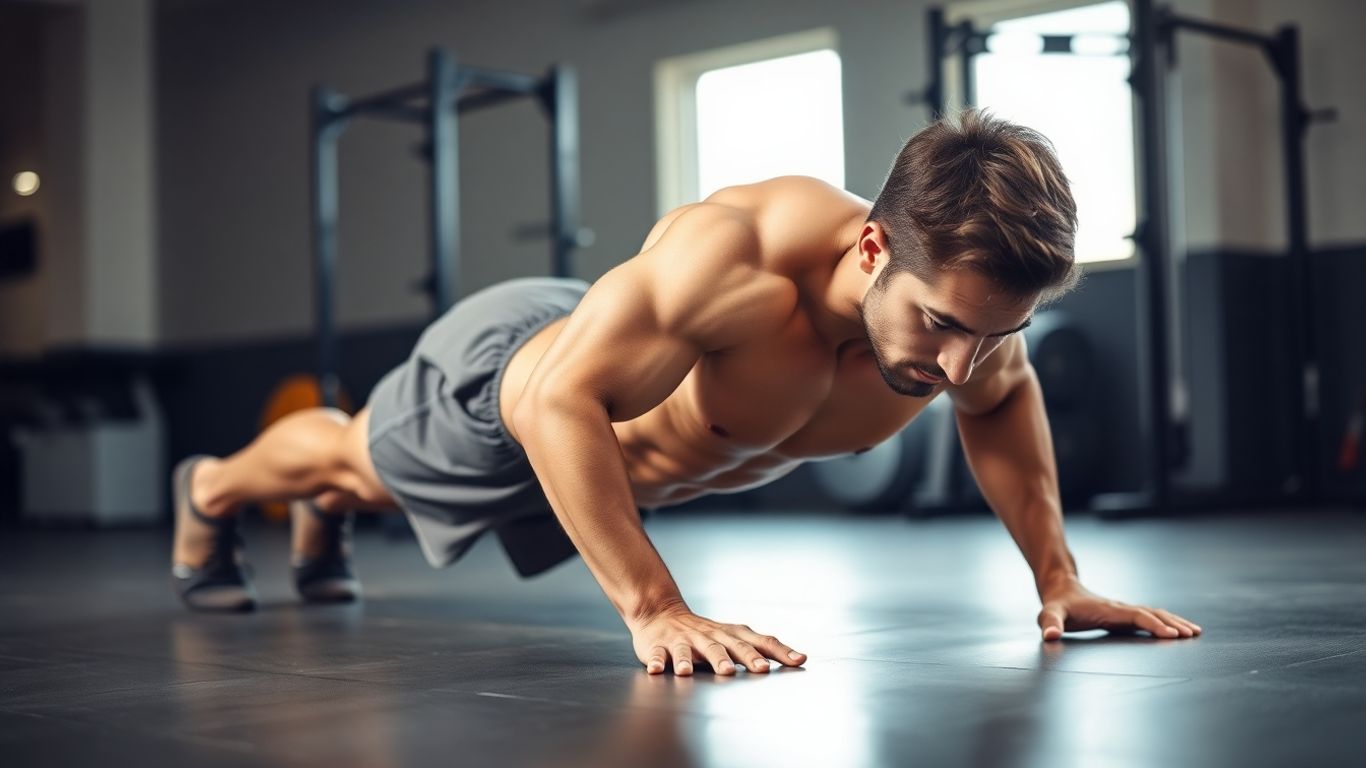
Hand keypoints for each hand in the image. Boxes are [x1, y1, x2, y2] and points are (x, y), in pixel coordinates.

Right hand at [629, 602, 806, 675]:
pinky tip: (659, 670)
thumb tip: (801, 658)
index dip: (779, 651)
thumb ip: (762, 649)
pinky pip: (659, 654)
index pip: (760, 641)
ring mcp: (683, 640)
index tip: (798, 661)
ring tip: (706, 671)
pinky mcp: (659, 645)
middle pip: (729, 646)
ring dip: (699, 660)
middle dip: (745, 657)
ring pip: (692, 650)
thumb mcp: (733, 637)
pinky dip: (658, 661)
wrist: (659, 612)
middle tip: (760, 669)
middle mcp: (709, 636)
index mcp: (730, 635)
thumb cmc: (705, 632)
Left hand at [1037, 579, 1202, 640]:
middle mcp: (1120, 608)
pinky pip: (1149, 618)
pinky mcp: (1123, 615)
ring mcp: (1123, 611)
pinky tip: (1177, 631)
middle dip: (1173, 623)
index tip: (1173, 635)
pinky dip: (1165, 623)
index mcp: (1108, 610)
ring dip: (1174, 621)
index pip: (1137, 617)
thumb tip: (1050, 636)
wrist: (1060, 588)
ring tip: (1195, 632)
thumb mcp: (1049, 613)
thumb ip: (1049, 624)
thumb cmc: (1057, 604)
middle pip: (1153, 613)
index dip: (1154, 625)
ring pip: (1154, 614)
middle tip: (1193, 634)